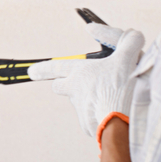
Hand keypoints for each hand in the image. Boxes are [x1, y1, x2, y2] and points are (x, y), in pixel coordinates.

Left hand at [28, 26, 144, 137]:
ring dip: (88, 100)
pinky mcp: (90, 127)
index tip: (31, 72)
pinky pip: (92, 119)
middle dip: (64, 84)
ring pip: (78, 103)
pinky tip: (115, 113)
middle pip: (60, 87)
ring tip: (111, 98)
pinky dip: (100, 115)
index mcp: (81, 73)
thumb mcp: (129, 57)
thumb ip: (127, 41)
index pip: (56, 67)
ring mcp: (81, 111)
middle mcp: (75, 92)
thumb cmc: (125, 88)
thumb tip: (126, 34)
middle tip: (77, 83)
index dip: (43, 68)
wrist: (128, 121)